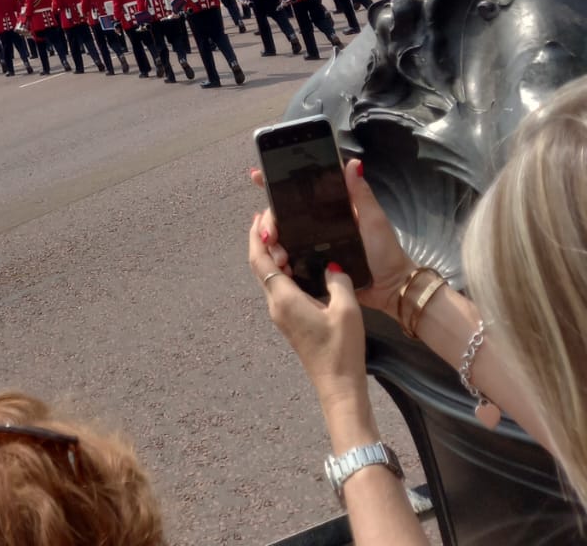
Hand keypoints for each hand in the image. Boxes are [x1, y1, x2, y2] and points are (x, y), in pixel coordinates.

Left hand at [248, 213, 369, 408]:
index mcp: (283, 298)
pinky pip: (278, 288)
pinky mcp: (289, 321)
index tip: (262, 216)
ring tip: (285, 236)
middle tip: (274, 220)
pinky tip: (296, 263)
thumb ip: (338, 280)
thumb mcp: (347, 309)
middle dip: (261, 240)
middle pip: (259, 265)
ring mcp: (280, 315)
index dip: (256, 235)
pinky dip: (281, 269)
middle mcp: (275, 304)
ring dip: (271, 255)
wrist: (338, 386)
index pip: (259, 259)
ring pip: (267, 277)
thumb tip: (331, 265)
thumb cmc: (341, 349)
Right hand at [251, 159, 414, 316]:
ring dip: (273, 241)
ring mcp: (313, 244)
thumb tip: (353, 162)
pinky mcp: (313, 264)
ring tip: (277, 254)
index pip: (299, 190)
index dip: (276, 182)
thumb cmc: (384, 250)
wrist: (390, 289)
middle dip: (270, 221)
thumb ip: (360, 193)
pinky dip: (280, 258)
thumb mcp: (373, 219)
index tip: (257, 177)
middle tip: (271, 235)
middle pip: (283, 214)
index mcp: (330, 207)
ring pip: (282, 236)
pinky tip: (277, 264)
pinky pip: (290, 257)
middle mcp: (317, 223)